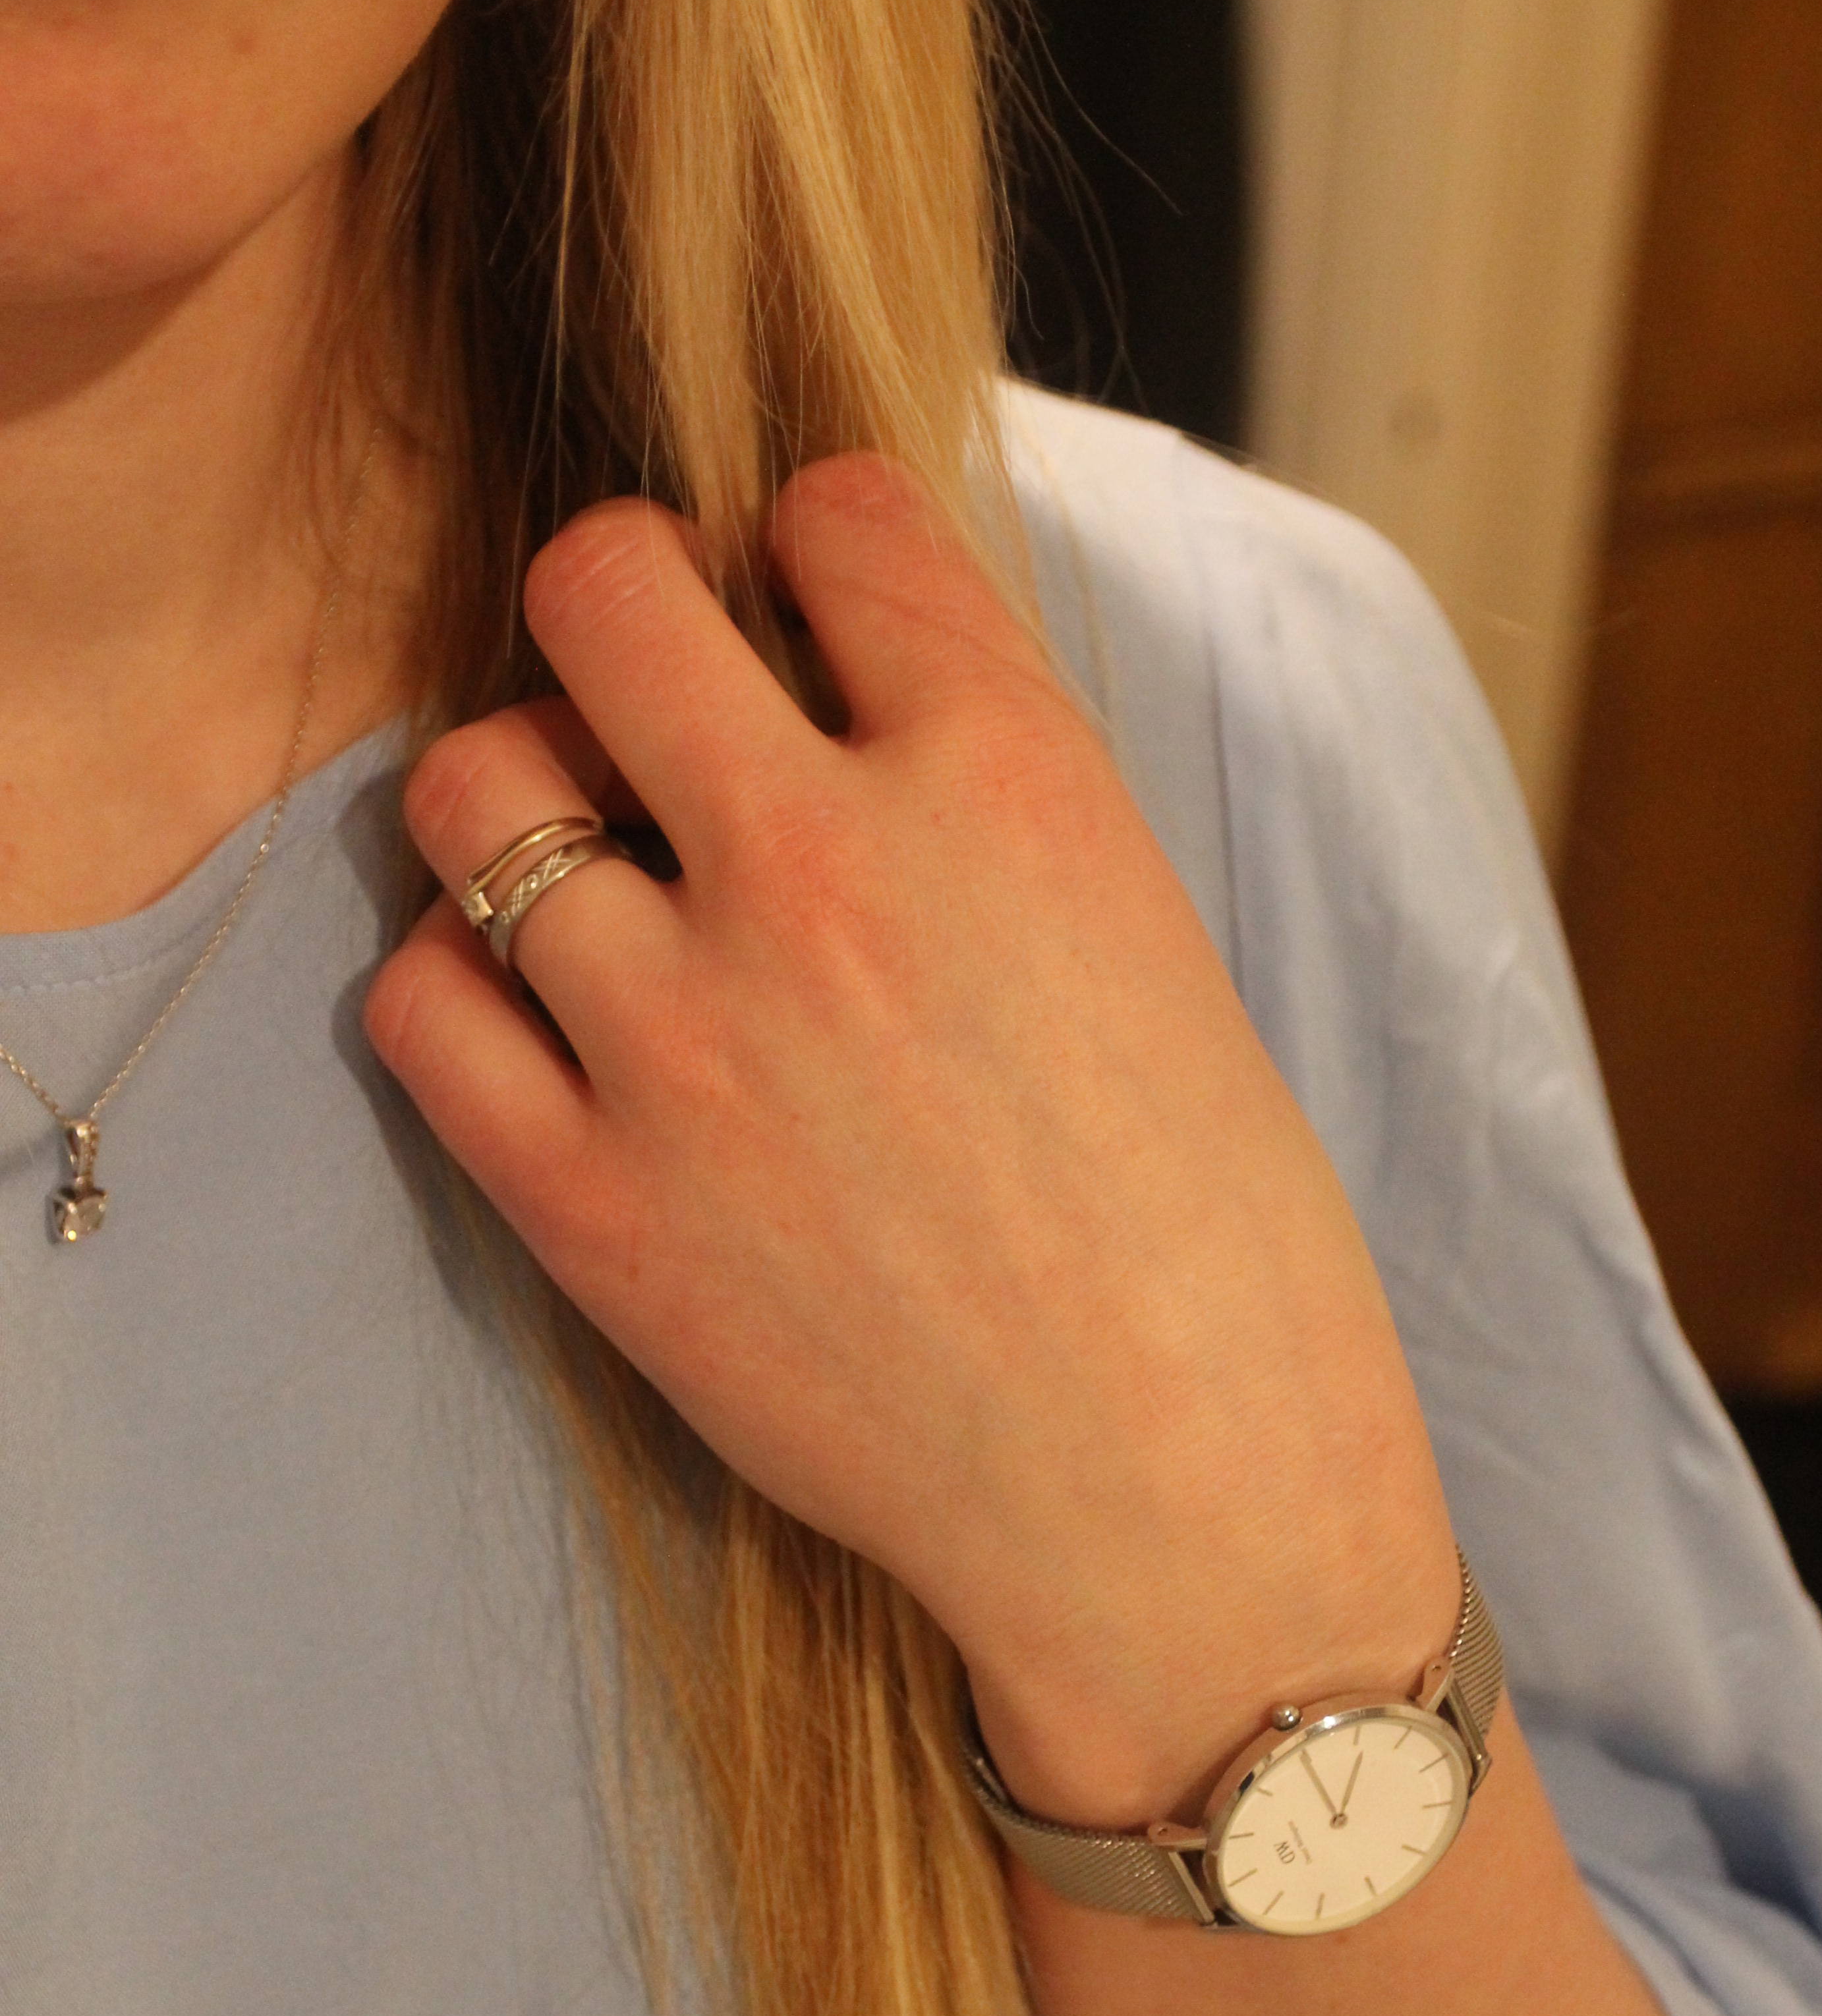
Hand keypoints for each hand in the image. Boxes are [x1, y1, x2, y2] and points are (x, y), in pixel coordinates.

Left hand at [364, 456, 1455, 1824]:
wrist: (1179, 1503)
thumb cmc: (1208, 1241)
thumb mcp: (1146, 943)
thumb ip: (986, 794)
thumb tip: (831, 686)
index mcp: (1014, 778)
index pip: (834, 513)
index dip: (808, 546)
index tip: (807, 618)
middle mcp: (830, 869)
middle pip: (600, 584)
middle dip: (621, 606)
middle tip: (654, 699)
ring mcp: (688, 1037)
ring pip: (473, 783)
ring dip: (523, 797)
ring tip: (592, 874)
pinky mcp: (590, 1199)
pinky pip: (419, 999)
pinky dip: (464, 985)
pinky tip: (547, 1023)